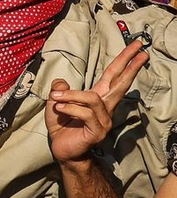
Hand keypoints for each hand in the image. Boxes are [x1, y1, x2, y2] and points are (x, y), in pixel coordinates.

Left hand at [46, 41, 148, 163]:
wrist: (61, 148)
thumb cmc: (61, 124)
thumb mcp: (55, 100)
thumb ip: (59, 88)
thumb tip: (62, 82)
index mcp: (97, 97)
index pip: (113, 75)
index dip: (124, 61)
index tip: (137, 48)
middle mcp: (105, 107)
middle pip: (120, 83)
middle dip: (131, 66)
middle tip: (142, 51)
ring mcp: (104, 120)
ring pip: (92, 98)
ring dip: (71, 96)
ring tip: (56, 99)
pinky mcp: (98, 131)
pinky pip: (84, 113)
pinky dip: (69, 109)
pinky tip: (59, 110)